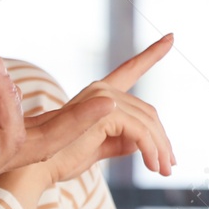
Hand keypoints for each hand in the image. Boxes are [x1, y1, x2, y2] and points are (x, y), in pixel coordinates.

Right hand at [39, 34, 175, 184]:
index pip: (130, 69)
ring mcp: (102, 98)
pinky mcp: (105, 112)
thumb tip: (143, 144)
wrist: (38, 168)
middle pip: (148, 113)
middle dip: (162, 140)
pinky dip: (151, 150)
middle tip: (169, 166)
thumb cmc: (62, 158)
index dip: (152, 53)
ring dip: (160, 150)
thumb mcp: (99, 147)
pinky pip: (140, 132)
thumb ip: (121, 142)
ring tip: (163, 171)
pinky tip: (153, 165)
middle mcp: (101, 90)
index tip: (171, 37)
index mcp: (99, 95)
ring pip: (148, 124)